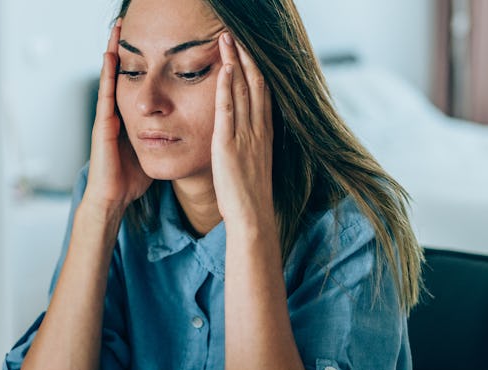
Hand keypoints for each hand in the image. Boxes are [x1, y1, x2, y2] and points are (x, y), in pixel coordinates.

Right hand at [85, 20, 151, 214]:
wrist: (114, 198)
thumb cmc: (131, 179)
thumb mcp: (153, 150)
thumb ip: (165, 136)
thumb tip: (186, 129)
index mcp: (130, 118)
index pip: (138, 83)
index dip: (143, 63)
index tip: (152, 41)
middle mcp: (118, 113)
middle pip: (124, 74)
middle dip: (126, 50)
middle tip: (129, 23)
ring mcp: (108, 116)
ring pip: (112, 77)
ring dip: (113, 52)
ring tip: (118, 28)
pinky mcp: (103, 124)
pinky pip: (106, 92)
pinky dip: (108, 72)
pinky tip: (110, 54)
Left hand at [212, 32, 273, 228]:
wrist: (252, 217)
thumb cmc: (250, 196)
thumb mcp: (253, 164)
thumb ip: (249, 145)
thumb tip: (244, 137)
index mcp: (263, 133)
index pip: (261, 92)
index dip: (254, 68)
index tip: (247, 49)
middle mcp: (258, 129)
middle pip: (254, 84)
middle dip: (245, 56)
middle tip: (234, 34)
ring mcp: (245, 135)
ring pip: (242, 90)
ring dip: (235, 62)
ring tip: (226, 39)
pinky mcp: (228, 145)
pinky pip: (227, 110)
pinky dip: (226, 87)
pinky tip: (224, 69)